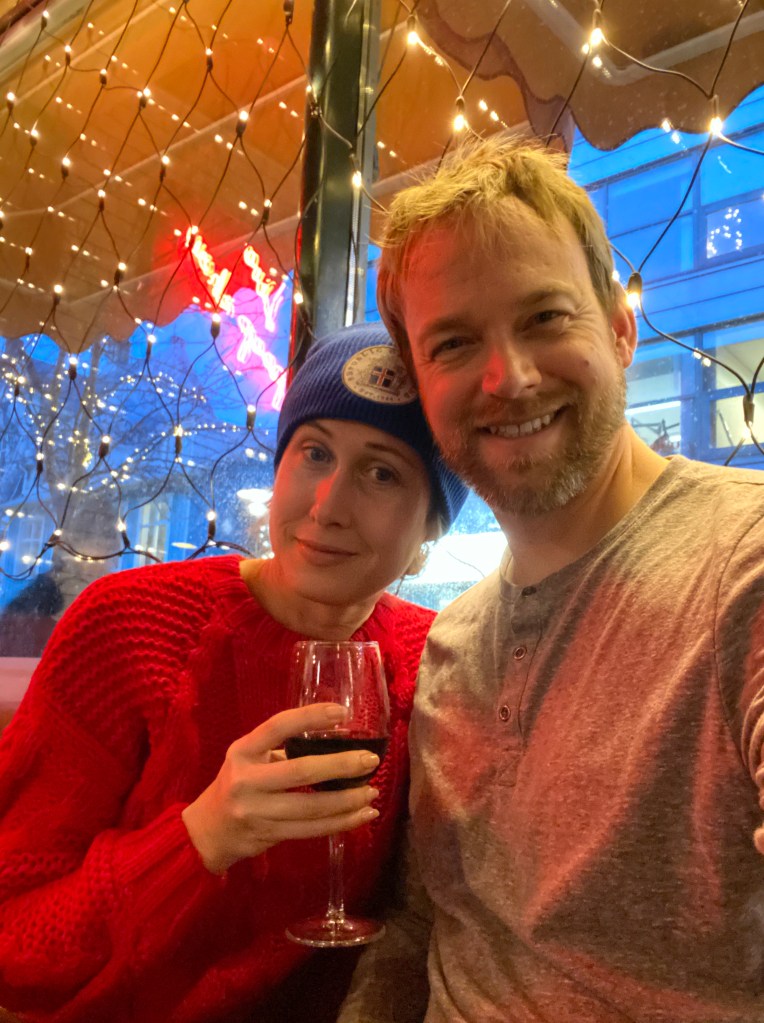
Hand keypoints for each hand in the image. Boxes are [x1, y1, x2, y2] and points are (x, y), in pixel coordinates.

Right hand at [182, 704, 380, 874]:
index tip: (342, 712)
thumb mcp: (247, 757)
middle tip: (370, 760)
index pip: (278, 726)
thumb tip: (335, 737)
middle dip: (340, 765)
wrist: (208, 831)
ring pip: (311, 808)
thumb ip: (281, 748)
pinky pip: (313, 830)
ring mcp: (257, 812)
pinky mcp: (269, 835)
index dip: (310, 717)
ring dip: (348, 800)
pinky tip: (363, 814)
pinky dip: (342, 822)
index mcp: (243, 751)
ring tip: (371, 790)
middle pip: (301, 772)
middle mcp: (247, 780)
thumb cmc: (237, 783)